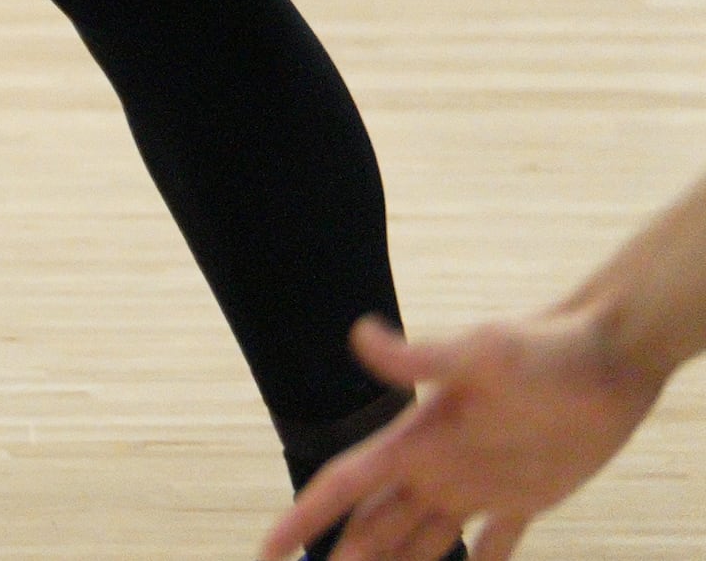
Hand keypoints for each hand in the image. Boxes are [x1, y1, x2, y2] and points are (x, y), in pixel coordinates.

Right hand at [263, 310, 670, 560]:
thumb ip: (421, 355)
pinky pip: (495, 544)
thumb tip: (360, 335)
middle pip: (374, 524)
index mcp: (415, 440)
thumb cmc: (544, 350)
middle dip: (345, 557)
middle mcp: (436, 466)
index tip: (267, 552)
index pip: (343, 485)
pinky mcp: (527, 496)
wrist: (606, 353)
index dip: (302, 517)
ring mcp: (479, 483)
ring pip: (422, 539)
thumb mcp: (482, 353)